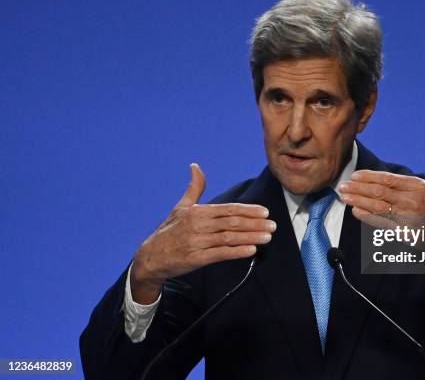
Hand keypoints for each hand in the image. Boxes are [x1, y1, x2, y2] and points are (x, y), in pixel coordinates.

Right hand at [131, 164, 274, 303]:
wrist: (150, 257)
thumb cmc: (169, 230)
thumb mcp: (180, 207)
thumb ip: (194, 188)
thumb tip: (195, 166)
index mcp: (198, 212)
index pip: (228, 209)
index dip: (248, 210)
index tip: (265, 212)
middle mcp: (198, 225)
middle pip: (232, 223)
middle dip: (255, 224)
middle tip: (273, 225)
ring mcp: (197, 242)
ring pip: (229, 238)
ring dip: (250, 237)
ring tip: (267, 237)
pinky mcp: (196, 259)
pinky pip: (220, 254)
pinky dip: (237, 252)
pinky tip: (251, 250)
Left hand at [339, 134, 424, 225]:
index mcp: (420, 187)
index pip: (389, 180)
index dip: (369, 177)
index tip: (356, 175)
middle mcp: (412, 202)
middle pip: (379, 193)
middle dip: (358, 188)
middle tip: (342, 185)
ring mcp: (408, 219)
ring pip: (377, 207)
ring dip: (358, 201)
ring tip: (344, 197)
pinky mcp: (406, 233)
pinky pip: (383, 224)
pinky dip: (367, 218)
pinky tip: (356, 212)